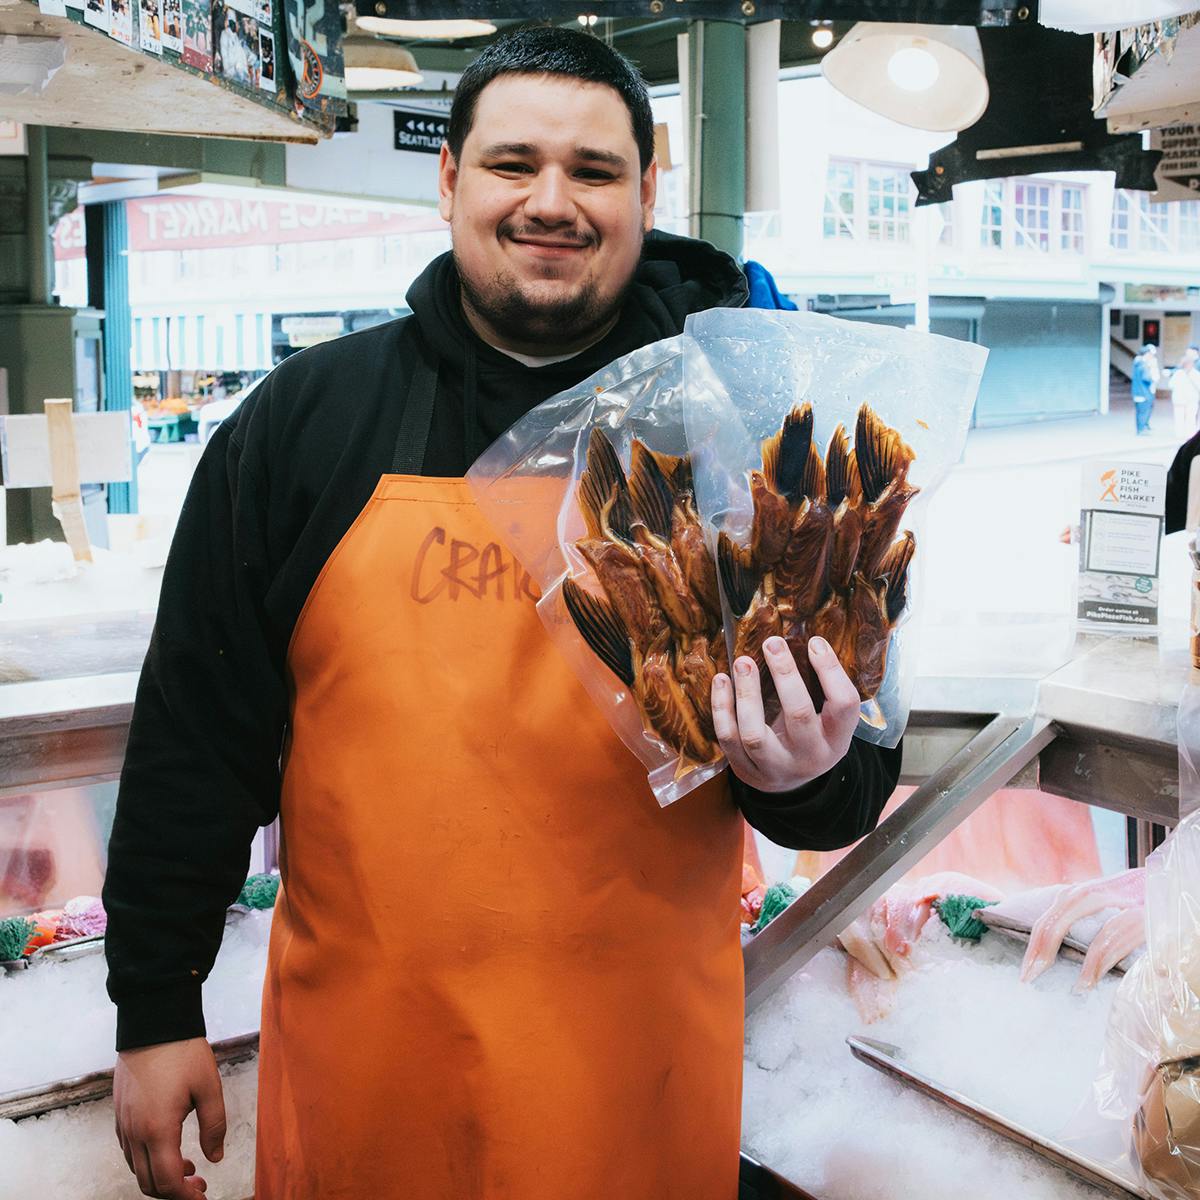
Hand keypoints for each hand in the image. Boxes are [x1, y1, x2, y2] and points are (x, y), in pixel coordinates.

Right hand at [114, 1037, 225, 1197]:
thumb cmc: (183, 1053)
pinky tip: (169, 1148)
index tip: (202, 1196)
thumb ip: (214, 1125)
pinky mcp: (120, 1115)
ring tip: (188, 1167)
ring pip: (137, 1169)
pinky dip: (148, 1160)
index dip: (184, 1197)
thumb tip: (215, 1157)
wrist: (153, 1024)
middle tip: (198, 1184)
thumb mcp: (209, 1087)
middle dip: (173, 1192)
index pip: (166, 1181)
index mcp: (157, 1129)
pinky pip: (129, 1151)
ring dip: (160, 1176)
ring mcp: (123, 1124)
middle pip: (148, 1183)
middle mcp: (134, 1133)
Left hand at [711, 635, 859, 792]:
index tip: (814, 642)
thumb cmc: (812, 737)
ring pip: (754, 733)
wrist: (791, 785)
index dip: (830, 671)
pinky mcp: (745, 769)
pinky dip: (721, 708)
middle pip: (798, 714)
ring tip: (743, 662)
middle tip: (772, 643)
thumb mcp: (830, 721)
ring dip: (747, 693)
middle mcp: (809, 755)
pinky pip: (728, 738)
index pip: (843, 705)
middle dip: (784, 675)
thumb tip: (808, 638)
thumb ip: (824, 688)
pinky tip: (721, 680)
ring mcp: (775, 766)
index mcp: (836, 739)